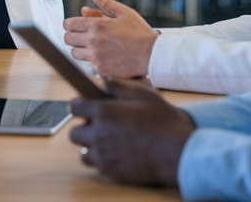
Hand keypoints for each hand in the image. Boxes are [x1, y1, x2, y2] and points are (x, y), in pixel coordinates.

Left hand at [63, 0, 158, 78]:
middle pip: (67, 39)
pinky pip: (87, 64)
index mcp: (96, 25)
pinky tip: (102, 55)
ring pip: (74, 53)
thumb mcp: (124, 13)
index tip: (74, 25)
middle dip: (72, 35)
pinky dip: (91, 60)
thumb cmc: (139, 32)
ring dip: (79, 48)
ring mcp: (96, 56)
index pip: (69, 24)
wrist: (151, 55)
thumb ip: (106, 3)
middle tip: (81, 35)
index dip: (69, 24)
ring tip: (91, 46)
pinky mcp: (101, 69)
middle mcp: (93, 41)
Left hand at [69, 85, 195, 186]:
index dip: (80, 106)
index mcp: (104, 112)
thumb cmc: (164, 122)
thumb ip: (120, 86)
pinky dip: (102, 160)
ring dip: (91, 146)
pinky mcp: (110, 171)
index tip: (86, 107)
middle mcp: (98, 134)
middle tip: (99, 126)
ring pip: (83, 152)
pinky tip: (117, 154)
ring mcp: (103, 155)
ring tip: (108, 142)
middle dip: (84, 128)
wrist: (177, 152)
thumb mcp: (144, 96)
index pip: (74, 107)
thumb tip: (104, 80)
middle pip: (74, 132)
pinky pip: (96, 165)